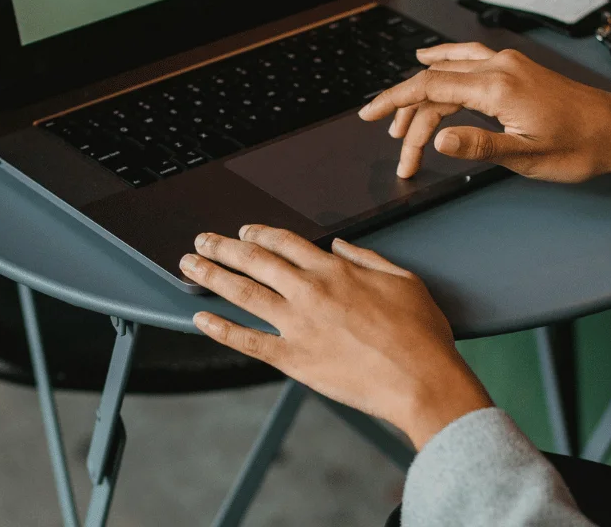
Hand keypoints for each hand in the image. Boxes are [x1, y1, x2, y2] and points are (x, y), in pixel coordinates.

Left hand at [181, 226, 492, 450]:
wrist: (420, 379)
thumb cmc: (419, 334)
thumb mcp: (403, 280)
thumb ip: (367, 258)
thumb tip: (341, 245)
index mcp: (336, 270)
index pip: (285, 243)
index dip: (259, 233)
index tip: (244, 231)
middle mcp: (310, 291)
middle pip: (255, 260)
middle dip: (224, 247)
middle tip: (203, 240)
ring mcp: (298, 325)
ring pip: (243, 293)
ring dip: (212, 275)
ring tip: (190, 265)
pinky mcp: (293, 358)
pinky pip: (247, 341)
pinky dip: (220, 329)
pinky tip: (201, 319)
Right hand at [358, 43, 610, 181]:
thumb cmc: (580, 146)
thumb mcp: (527, 156)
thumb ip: (478, 146)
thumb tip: (436, 140)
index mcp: (497, 87)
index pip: (430, 89)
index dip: (395, 103)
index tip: (370, 116)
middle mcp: (499, 66)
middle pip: (435, 83)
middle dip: (408, 116)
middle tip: (397, 151)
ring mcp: (507, 63)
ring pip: (449, 73)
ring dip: (423, 97)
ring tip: (403, 126)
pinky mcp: (515, 67)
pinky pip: (467, 58)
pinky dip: (443, 62)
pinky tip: (428, 59)